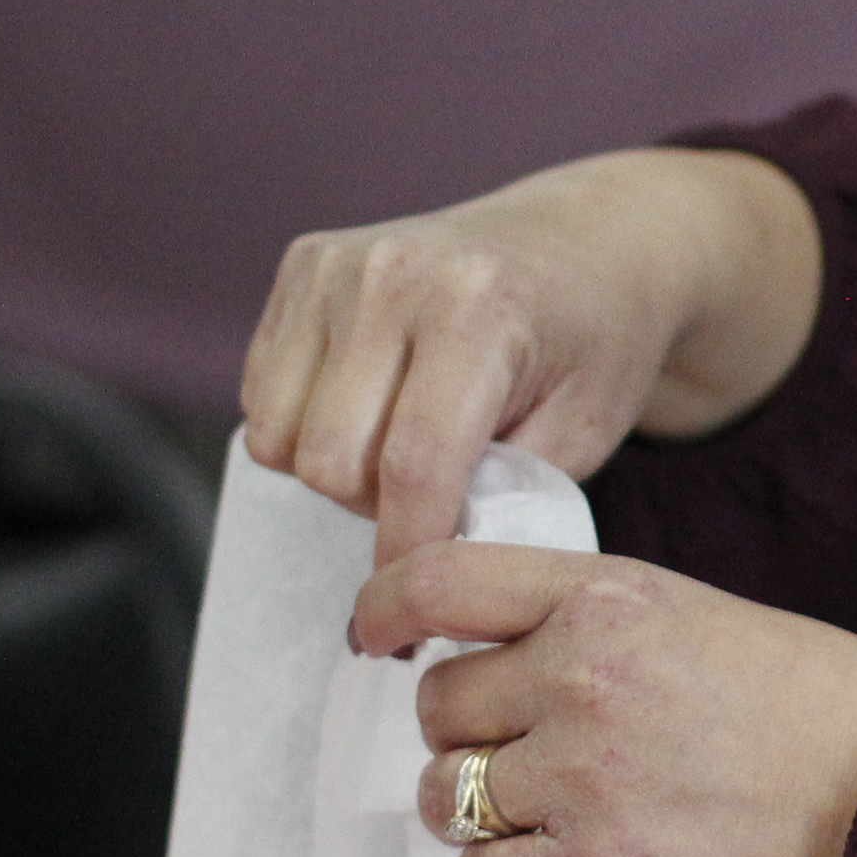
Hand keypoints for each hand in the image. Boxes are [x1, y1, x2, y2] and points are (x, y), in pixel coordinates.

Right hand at [242, 147, 822, 563]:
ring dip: (335, 470)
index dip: (408, 553)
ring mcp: (340, 262)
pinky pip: (261, 396)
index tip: (417, 615)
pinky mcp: (304, 263)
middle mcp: (395, 272)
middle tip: (436, 499)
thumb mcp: (582, 433)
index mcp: (478, 308)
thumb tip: (423, 569)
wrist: (591, 241)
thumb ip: (500, 498)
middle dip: (377, 509)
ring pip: (279, 437)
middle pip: (330, 460)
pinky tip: (371, 409)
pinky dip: (305, 426)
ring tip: (404, 450)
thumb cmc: (595, 345)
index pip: (411, 466)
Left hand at [363, 542, 856, 856]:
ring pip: (444, 795)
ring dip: (475, 807)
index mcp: (607, 596)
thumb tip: (489, 649)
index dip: (381, 608)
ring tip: (547, 809)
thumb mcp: (693, 613)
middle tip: (523, 745)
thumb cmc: (813, 705)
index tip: (374, 635)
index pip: (437, 581)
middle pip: (436, 703)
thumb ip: (588, 621)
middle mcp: (582, 675)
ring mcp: (585, 776)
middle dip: (462, 730)